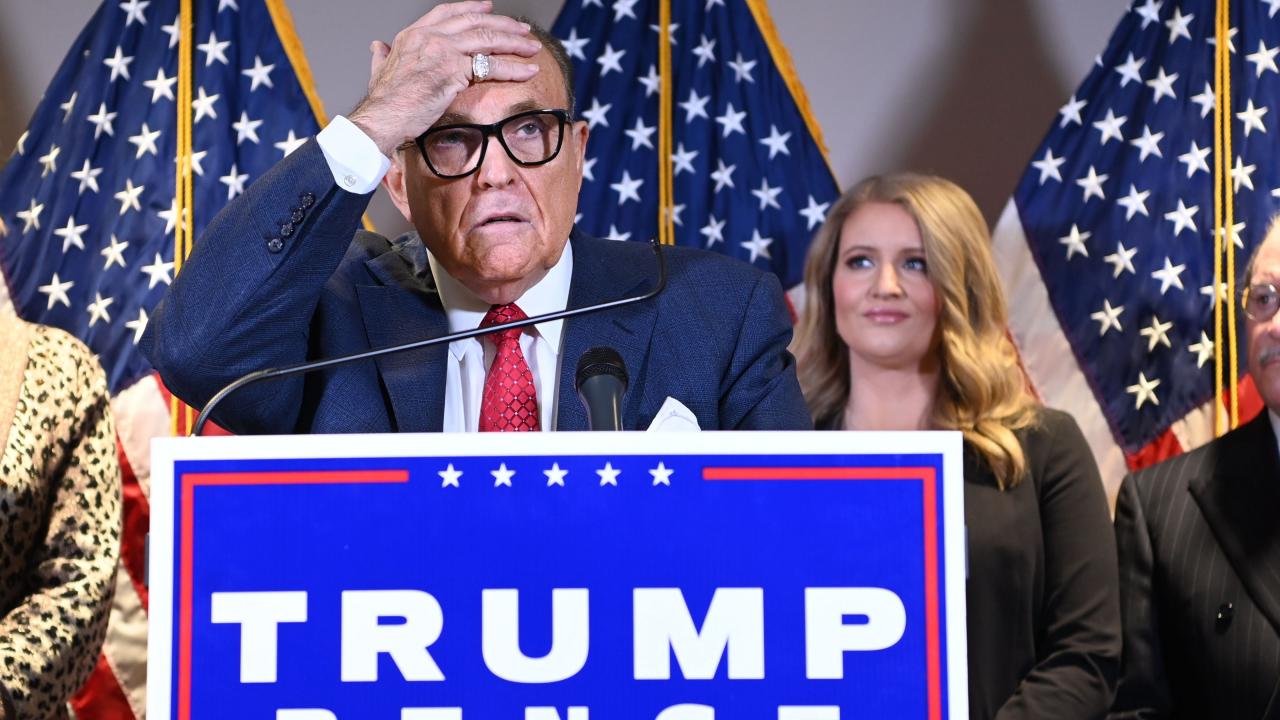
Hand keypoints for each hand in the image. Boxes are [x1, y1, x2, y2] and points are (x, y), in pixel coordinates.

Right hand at [348, 0, 541, 155]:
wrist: (381, 118)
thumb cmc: (382, 102)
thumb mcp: (379, 71)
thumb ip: (381, 56)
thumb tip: (377, 47)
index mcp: (413, 34)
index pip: (447, 12)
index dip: (470, 7)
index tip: (488, 7)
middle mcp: (429, 36)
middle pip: (474, 22)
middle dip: (502, 24)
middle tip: (521, 29)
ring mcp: (442, 50)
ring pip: (487, 39)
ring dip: (514, 42)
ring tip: (532, 47)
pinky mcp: (454, 70)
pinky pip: (491, 65)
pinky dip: (514, 68)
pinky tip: (529, 71)